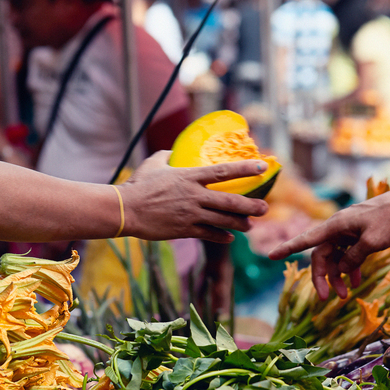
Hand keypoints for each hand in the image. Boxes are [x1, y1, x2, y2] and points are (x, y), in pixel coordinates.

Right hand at [120, 151, 268, 242]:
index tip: (262, 167)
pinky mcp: (184, 230)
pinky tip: (229, 237)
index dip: (245, 169)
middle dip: (250, 205)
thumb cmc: (138, 185)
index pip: (224, 171)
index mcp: (189, 176)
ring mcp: (190, 214)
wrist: (125, 210)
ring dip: (240, 223)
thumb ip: (166, 156)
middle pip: (230, 201)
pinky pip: (208, 234)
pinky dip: (221, 236)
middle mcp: (194, 195)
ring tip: (251, 225)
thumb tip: (172, 152)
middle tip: (264, 208)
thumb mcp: (153, 164)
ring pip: (223, 220)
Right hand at [267, 189, 389, 298]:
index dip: (288, 247)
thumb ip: (353, 258)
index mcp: (335, 226)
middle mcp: (338, 228)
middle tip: (327, 298)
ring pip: (335, 257)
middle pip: (321, 255)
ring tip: (346, 295)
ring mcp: (349, 231)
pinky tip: (357, 281)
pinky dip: (351, 267)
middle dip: (323, 277)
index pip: (306, 239)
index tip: (271, 255)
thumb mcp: (372, 242)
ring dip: (338, 276)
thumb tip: (340, 270)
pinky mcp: (359, 234)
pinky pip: (348, 254)